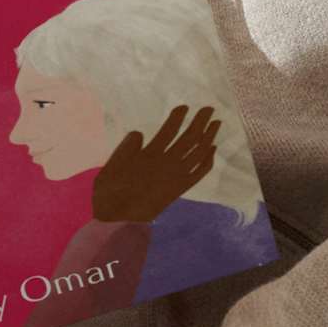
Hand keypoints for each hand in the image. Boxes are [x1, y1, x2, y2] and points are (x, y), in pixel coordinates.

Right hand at [91, 103, 219, 222]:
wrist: (119, 220)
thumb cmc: (111, 190)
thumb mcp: (113, 163)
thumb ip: (127, 146)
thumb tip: (140, 133)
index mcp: (150, 155)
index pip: (169, 130)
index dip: (178, 117)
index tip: (185, 107)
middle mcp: (167, 164)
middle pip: (189, 139)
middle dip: (201, 122)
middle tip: (209, 109)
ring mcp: (176, 177)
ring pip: (198, 153)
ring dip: (209, 137)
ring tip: (216, 124)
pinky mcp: (180, 189)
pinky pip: (199, 173)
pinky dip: (208, 160)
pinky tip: (212, 150)